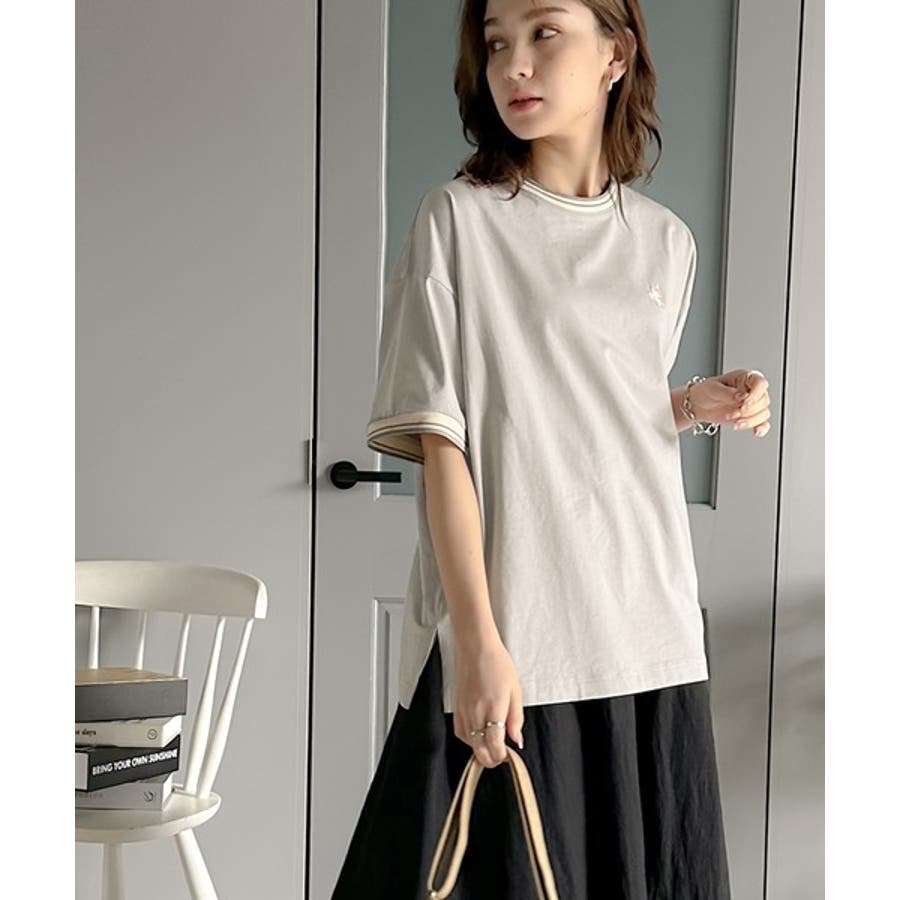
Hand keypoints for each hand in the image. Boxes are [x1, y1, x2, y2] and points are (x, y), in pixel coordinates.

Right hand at [453, 638, 524, 768]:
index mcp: (494, 708)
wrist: (476, 648)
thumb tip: (517, 739)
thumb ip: (516, 718)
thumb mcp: (516, 690)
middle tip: (499, 756)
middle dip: (490, 759)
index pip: (494, 745)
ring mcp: (464, 711)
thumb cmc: (496, 663)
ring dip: (480, 749)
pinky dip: (469, 739)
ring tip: (490, 745)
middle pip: (479, 749)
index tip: (507, 755)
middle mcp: (476, 712)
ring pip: (469, 743)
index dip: (501, 756)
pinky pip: (460, 731)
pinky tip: (477, 734)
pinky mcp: (456, 707)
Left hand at [687, 368, 771, 437]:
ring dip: (750, 421)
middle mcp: (751, 391)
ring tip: (735, 423)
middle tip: (733, 414)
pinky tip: (756, 432)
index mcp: (744, 379)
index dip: (756, 394)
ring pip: (763, 413)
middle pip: (763, 401)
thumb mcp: (713, 388)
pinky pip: (763, 423)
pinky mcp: (750, 417)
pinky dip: (761, 428)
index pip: (760, 383)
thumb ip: (728, 392)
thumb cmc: (705, 392)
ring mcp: (752, 405)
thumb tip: (742, 396)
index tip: (744, 402)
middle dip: (748, 411)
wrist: (698, 405)